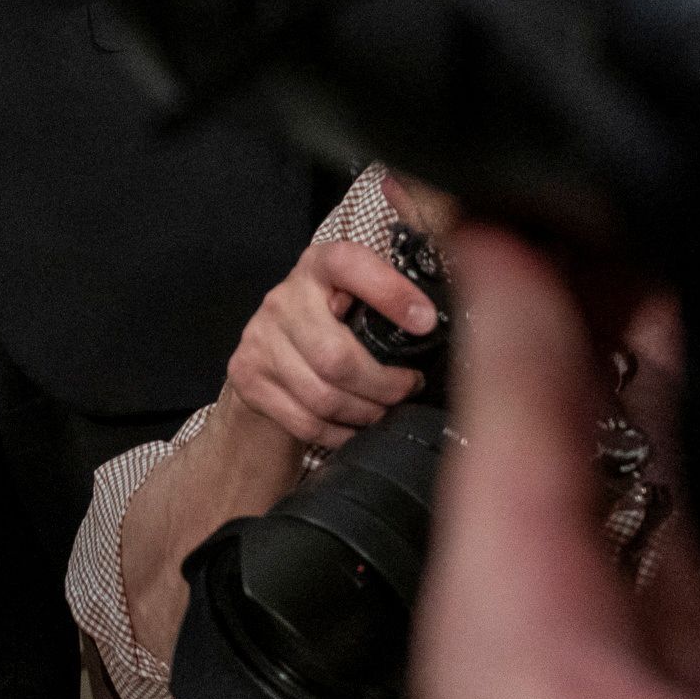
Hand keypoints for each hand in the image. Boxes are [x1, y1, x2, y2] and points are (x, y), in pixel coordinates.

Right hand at [227, 235, 437, 448]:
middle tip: (406, 391)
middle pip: (337, 357)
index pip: (348, 264)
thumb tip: (452, 330)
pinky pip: (305, 420)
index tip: (425, 321)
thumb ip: (390, 309)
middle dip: (384, 387)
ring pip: (323, 395)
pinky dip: (340, 434)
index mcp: (319, 268)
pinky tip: (354, 428)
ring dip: (365, 414)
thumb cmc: (331, 332)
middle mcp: (283, 299)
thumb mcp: (359, 305)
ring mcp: (260, 339)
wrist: (266, 361)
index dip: (388, 291)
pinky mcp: (247, 375)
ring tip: (381, 412)